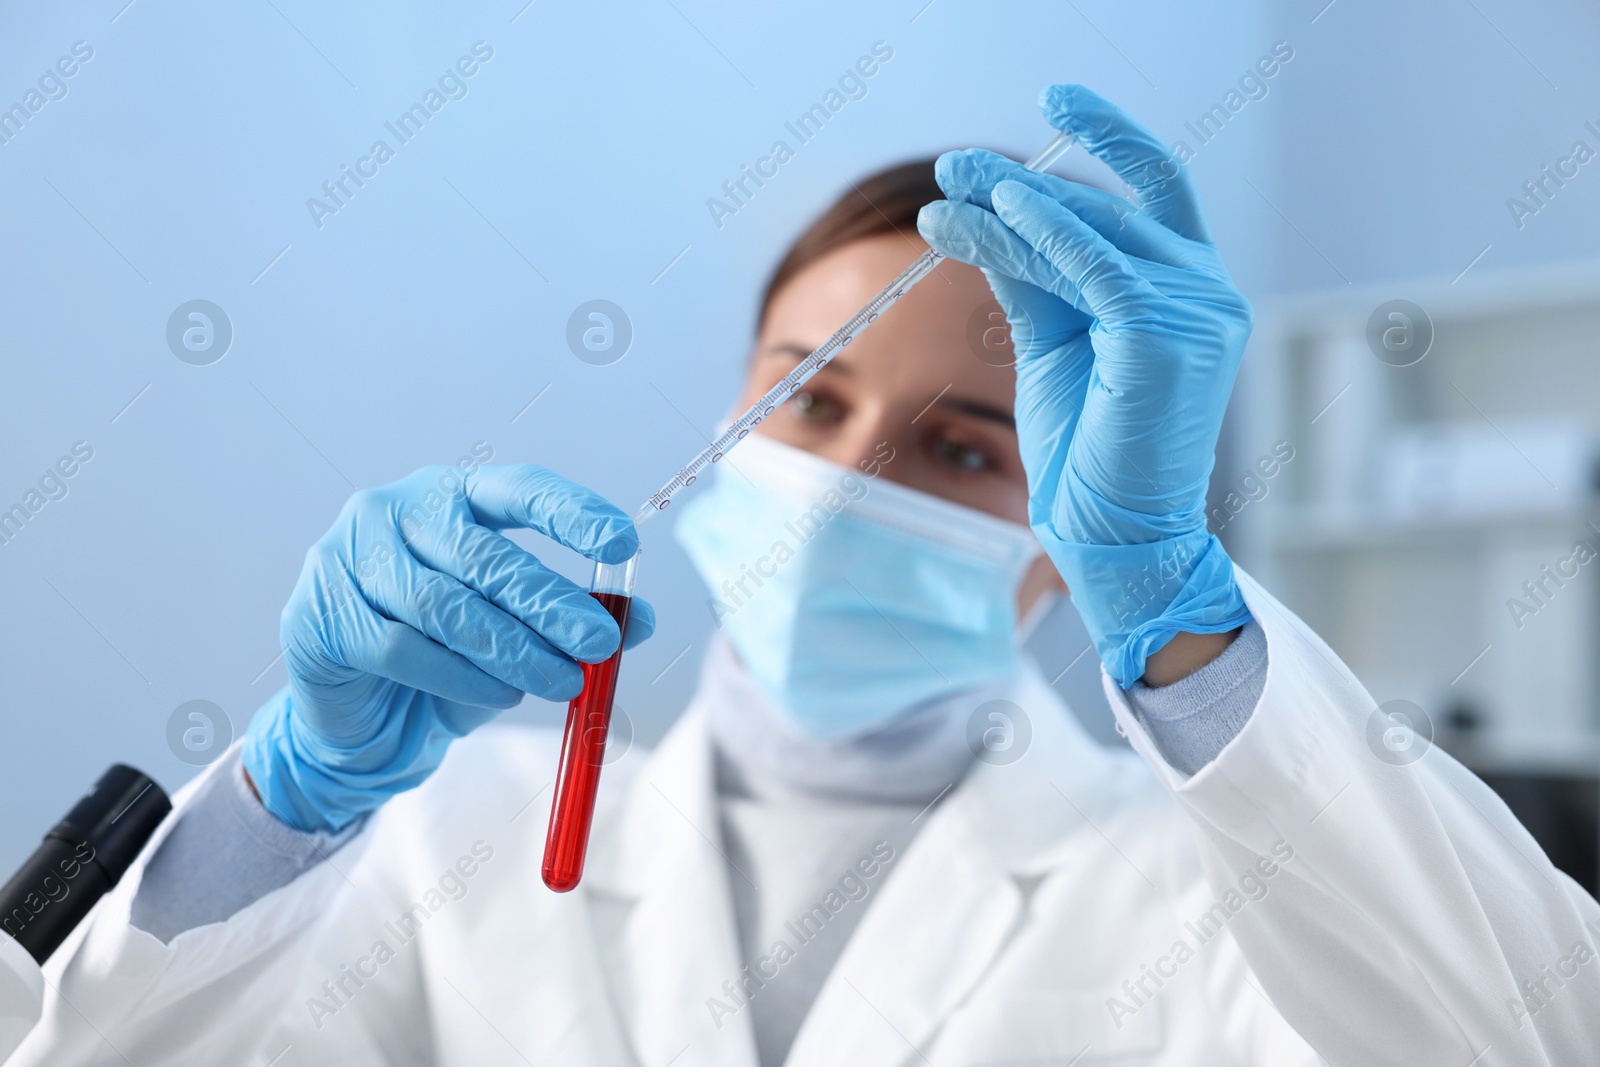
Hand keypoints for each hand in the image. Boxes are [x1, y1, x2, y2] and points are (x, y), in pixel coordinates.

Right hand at [242, 463, 653, 831]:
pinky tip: (501, 695)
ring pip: (445, 605)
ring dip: (513, 650)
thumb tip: (638, 619)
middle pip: (484, 555)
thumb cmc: (448, 659)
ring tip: (563, 682)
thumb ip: (572, 619)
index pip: (518, 489)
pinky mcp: (321, 614)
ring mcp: (349, 557)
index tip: (620, 545)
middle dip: (550, 602)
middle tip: (601, 641)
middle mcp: (396, 511)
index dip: (571, 513)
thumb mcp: (520, 636)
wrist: (363, 722)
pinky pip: (402, 647)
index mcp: (454, 496)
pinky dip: (461, 676)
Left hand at [917, 83, 1251, 685]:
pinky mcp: (1171, 336)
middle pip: (1107, 208)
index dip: (1110, 134)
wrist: (1111, 536)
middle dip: (1020, 183)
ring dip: (1012, 206)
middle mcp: (1207, 291)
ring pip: (1093, 232)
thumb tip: (989, 215)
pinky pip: (1096, 265)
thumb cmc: (1089, 453)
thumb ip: (1034, 279)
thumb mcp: (1054, 345)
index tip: (1056, 97)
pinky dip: (1044, 234)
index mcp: (1187, 290)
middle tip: (950, 167)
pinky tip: (994, 215)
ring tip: (947, 190)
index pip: (1156, 189)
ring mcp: (1200, 311)